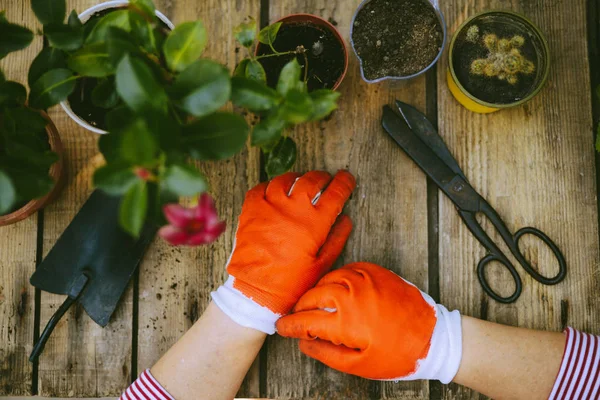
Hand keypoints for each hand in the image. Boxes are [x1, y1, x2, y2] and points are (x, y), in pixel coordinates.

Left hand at [212, 170, 355, 333]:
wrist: (255, 290)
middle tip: (325, 180)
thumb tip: (346, 219)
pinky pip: (261, 187)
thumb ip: (337, 239)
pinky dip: (270, 186)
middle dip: (322, 177)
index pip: (336, 191)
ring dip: (296, 178)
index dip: (344, 182)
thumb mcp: (321, 265)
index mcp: (315, 222)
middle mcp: (294, 208)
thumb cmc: (290, 283)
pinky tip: (274, 191)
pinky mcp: (251, 209)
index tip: (346, 178)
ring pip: (286, 179)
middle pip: (312, 180)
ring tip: (300, 183)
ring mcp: (270, 205)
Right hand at [276, 262, 462, 382]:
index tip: (281, 328)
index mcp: (344, 321)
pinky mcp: (375, 271)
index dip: (289, 326)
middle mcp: (350, 294)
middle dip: (300, 308)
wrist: (432, 337)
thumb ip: (326, 353)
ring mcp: (363, 279)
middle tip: (297, 317)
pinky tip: (336, 290)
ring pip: (327, 279)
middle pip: (311, 296)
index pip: (304, 321)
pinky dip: (336, 279)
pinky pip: (346, 270)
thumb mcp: (359, 365)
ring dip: (316, 292)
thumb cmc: (397, 355)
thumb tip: (303, 343)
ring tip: (314, 304)